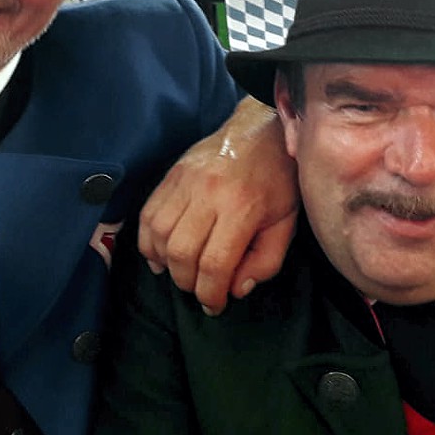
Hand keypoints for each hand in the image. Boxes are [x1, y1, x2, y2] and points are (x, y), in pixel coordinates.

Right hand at [138, 98, 297, 313]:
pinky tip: (161, 255)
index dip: (211, 294)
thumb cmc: (279, 179)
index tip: (215, 305)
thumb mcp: (286, 223)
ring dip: (166, 264)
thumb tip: (235, 289)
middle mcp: (208, 193)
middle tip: (201, 289)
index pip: (214, 263)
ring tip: (183, 272)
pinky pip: (148, 215)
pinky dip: (148, 241)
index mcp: (242, 207)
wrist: (262, 129)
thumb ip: (265, 260)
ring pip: (158, 234)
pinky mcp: (171, 175)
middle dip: (188, 283)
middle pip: (181, 253)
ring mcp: (185, 181)